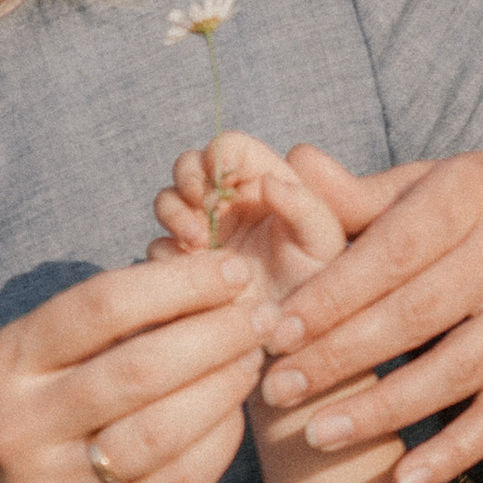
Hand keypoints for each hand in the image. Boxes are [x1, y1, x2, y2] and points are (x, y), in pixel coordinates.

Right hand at [0, 254, 276, 482]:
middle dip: (216, 332)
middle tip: (263, 315)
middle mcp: (19, 426)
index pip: (100, 306)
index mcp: (4, 364)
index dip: (178, 284)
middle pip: (139, 366)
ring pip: (162, 430)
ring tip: (254, 359)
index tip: (231, 271)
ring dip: (225, 386)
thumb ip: (107, 326)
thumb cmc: (42, 431)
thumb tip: (210, 273)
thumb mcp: (42, 370)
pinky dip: (219, 444)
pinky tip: (238, 416)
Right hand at [154, 134, 348, 313]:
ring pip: (167, 203)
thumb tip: (269, 182)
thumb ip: (303, 206)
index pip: (229, 148)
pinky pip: (160, 248)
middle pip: (188, 167)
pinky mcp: (185, 265)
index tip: (220, 178)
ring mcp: (203, 233)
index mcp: (262, 183)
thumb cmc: (318, 283)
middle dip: (188, 181)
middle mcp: (228, 203)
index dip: (219, 155)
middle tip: (201, 206)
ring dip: (174, 214)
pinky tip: (194, 273)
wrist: (292, 334)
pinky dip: (169, 255)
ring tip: (197, 242)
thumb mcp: (322, 242)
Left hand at [251, 148, 482, 482]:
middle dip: (342, 357)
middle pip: (419, 313)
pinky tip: (404, 481)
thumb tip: (288, 170)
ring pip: (459, 370)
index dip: (331, 295)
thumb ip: (357, 195)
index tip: (276, 332)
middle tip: (277, 391)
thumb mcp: (430, 187)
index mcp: (472, 192)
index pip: (392, 251)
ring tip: (320, 435)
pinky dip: (456, 452)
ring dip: (387, 410)